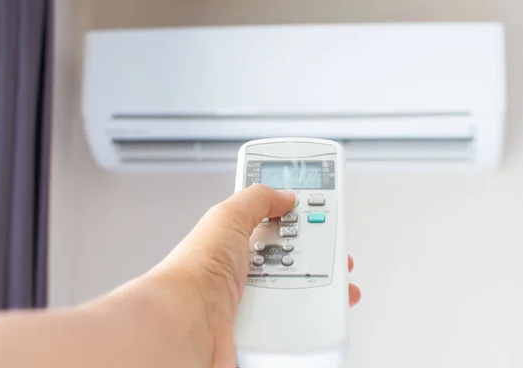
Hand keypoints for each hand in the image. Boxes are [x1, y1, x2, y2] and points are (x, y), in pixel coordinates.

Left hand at [141, 184, 360, 366]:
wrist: (188, 323)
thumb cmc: (196, 272)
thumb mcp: (228, 216)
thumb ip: (257, 199)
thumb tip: (284, 195)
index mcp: (238, 240)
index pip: (275, 223)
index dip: (299, 218)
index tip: (322, 215)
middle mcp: (247, 269)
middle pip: (296, 256)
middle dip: (319, 252)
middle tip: (335, 250)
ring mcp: (256, 300)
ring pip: (302, 289)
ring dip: (323, 287)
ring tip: (331, 283)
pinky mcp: (264, 328)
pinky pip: (298, 318)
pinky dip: (313, 315)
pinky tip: (320, 309)